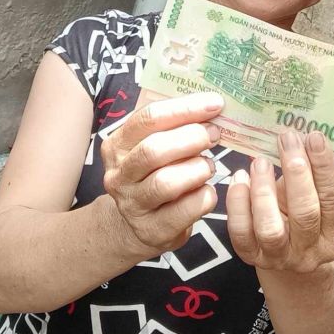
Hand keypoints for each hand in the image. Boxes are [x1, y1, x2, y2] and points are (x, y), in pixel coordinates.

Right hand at [100, 92, 223, 256]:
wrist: (136, 224)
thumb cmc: (153, 174)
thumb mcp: (152, 146)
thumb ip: (173, 126)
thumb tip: (212, 106)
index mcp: (118, 145)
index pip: (149, 118)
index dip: (185, 108)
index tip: (215, 104)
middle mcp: (120, 175)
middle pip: (154, 150)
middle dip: (191, 138)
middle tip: (215, 134)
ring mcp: (133, 205)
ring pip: (166, 183)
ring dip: (197, 169)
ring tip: (209, 165)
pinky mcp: (152, 230)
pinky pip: (184, 211)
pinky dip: (203, 197)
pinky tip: (208, 190)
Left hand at [227, 130, 333, 274]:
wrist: (287, 261)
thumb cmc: (303, 216)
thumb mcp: (314, 198)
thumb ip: (310, 175)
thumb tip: (297, 136)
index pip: (332, 199)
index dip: (324, 167)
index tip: (314, 136)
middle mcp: (310, 250)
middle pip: (305, 213)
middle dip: (296, 173)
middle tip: (287, 140)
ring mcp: (280, 257)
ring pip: (270, 228)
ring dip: (264, 190)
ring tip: (260, 162)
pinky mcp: (252, 257)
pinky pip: (241, 233)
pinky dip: (238, 204)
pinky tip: (240, 179)